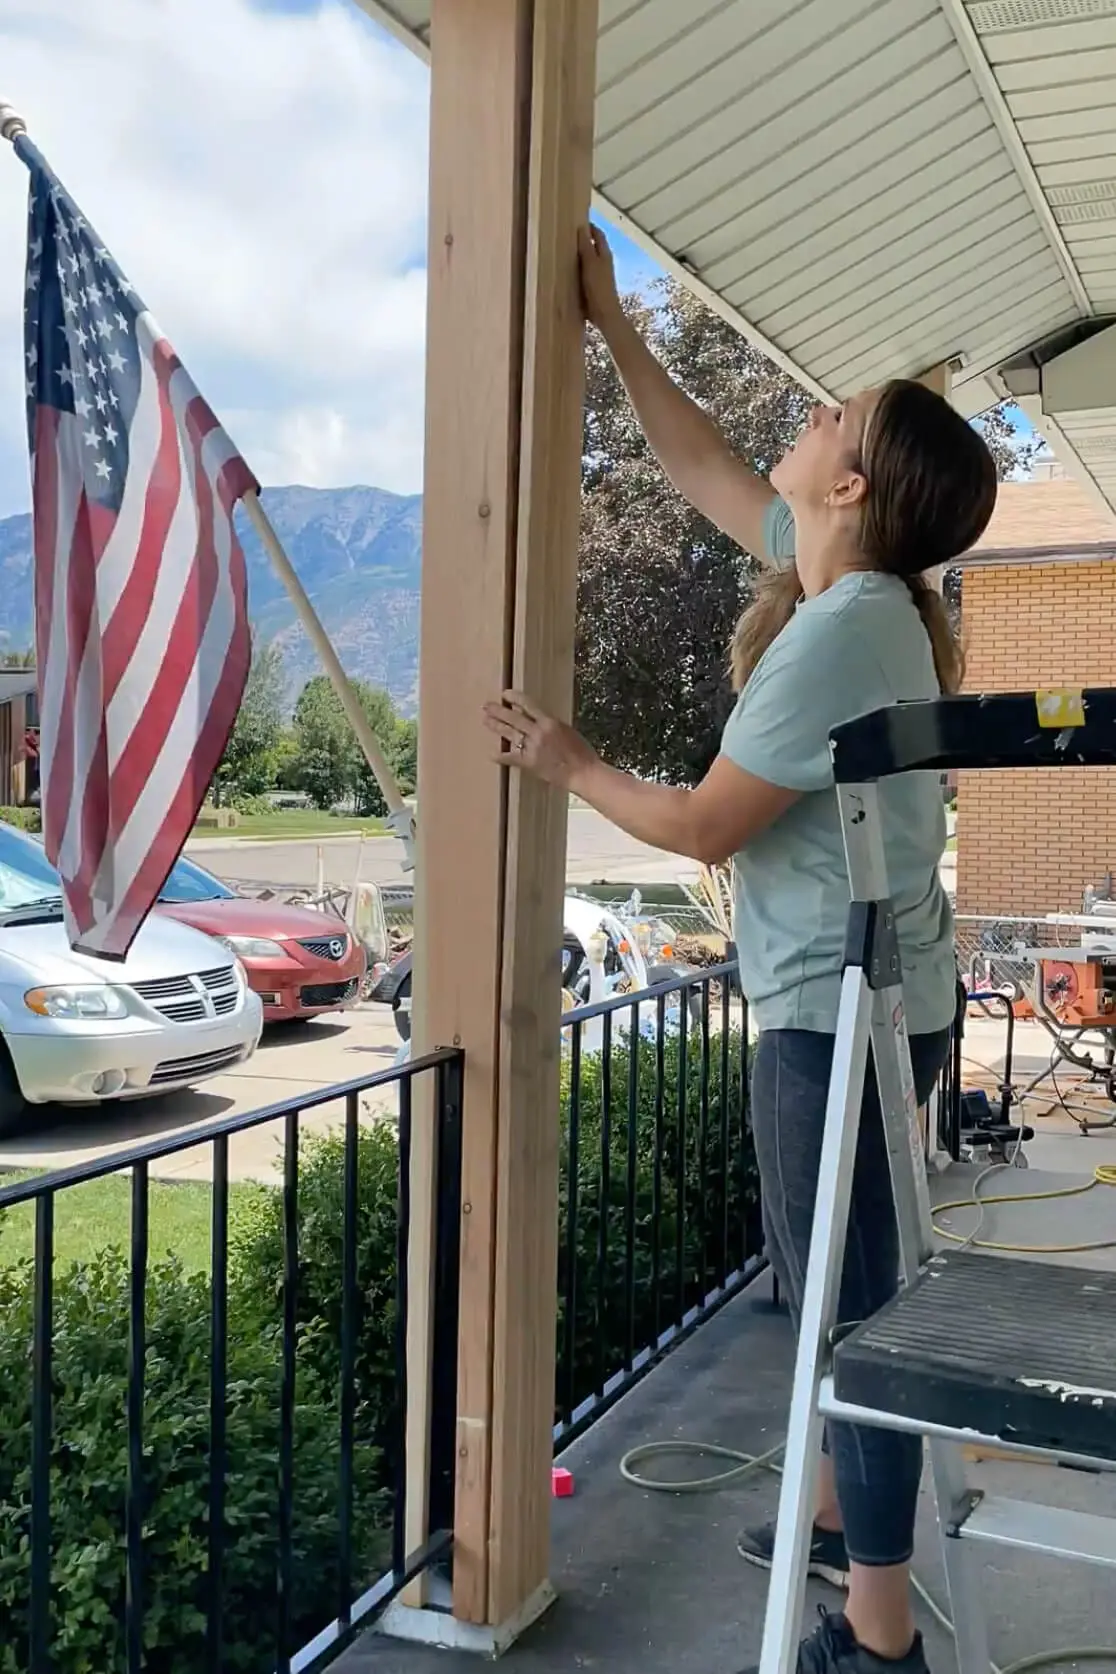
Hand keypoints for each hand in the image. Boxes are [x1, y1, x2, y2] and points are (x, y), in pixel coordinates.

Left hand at [483, 691, 598, 790]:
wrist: (583, 772)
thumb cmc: (581, 752)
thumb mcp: (567, 730)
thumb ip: (550, 725)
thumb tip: (537, 720)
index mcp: (550, 721)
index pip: (528, 705)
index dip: (515, 698)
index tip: (505, 694)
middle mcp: (538, 732)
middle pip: (514, 718)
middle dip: (498, 711)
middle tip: (486, 706)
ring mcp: (532, 747)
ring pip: (510, 733)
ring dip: (496, 726)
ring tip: (485, 720)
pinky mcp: (529, 762)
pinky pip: (510, 757)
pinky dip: (500, 756)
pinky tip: (490, 753)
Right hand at [578, 223, 621, 333]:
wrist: (604, 313)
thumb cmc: (598, 287)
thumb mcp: (590, 263)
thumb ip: (586, 246)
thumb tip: (581, 228)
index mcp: (604, 254)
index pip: (598, 234)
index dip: (589, 227)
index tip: (576, 221)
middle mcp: (603, 262)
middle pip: (593, 246)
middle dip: (583, 239)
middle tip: (567, 235)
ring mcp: (599, 275)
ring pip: (589, 259)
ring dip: (579, 254)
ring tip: (564, 251)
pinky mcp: (594, 286)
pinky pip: (585, 272)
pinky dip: (577, 268)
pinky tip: (567, 271)